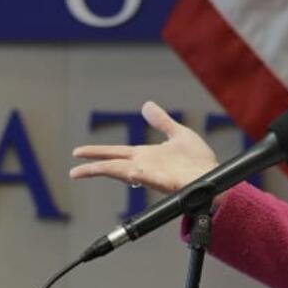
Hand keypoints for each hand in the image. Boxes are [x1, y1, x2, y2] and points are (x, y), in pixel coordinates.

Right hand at [69, 101, 219, 194]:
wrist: (215, 177)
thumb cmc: (198, 161)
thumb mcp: (178, 133)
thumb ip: (161, 121)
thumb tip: (146, 106)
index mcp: (145, 156)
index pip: (115, 153)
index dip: (96, 152)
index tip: (78, 152)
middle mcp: (145, 167)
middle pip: (113, 166)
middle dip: (93, 167)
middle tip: (73, 171)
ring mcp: (154, 175)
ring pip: (124, 174)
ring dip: (107, 171)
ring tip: (86, 171)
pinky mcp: (166, 182)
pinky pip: (150, 179)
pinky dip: (140, 176)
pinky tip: (132, 173)